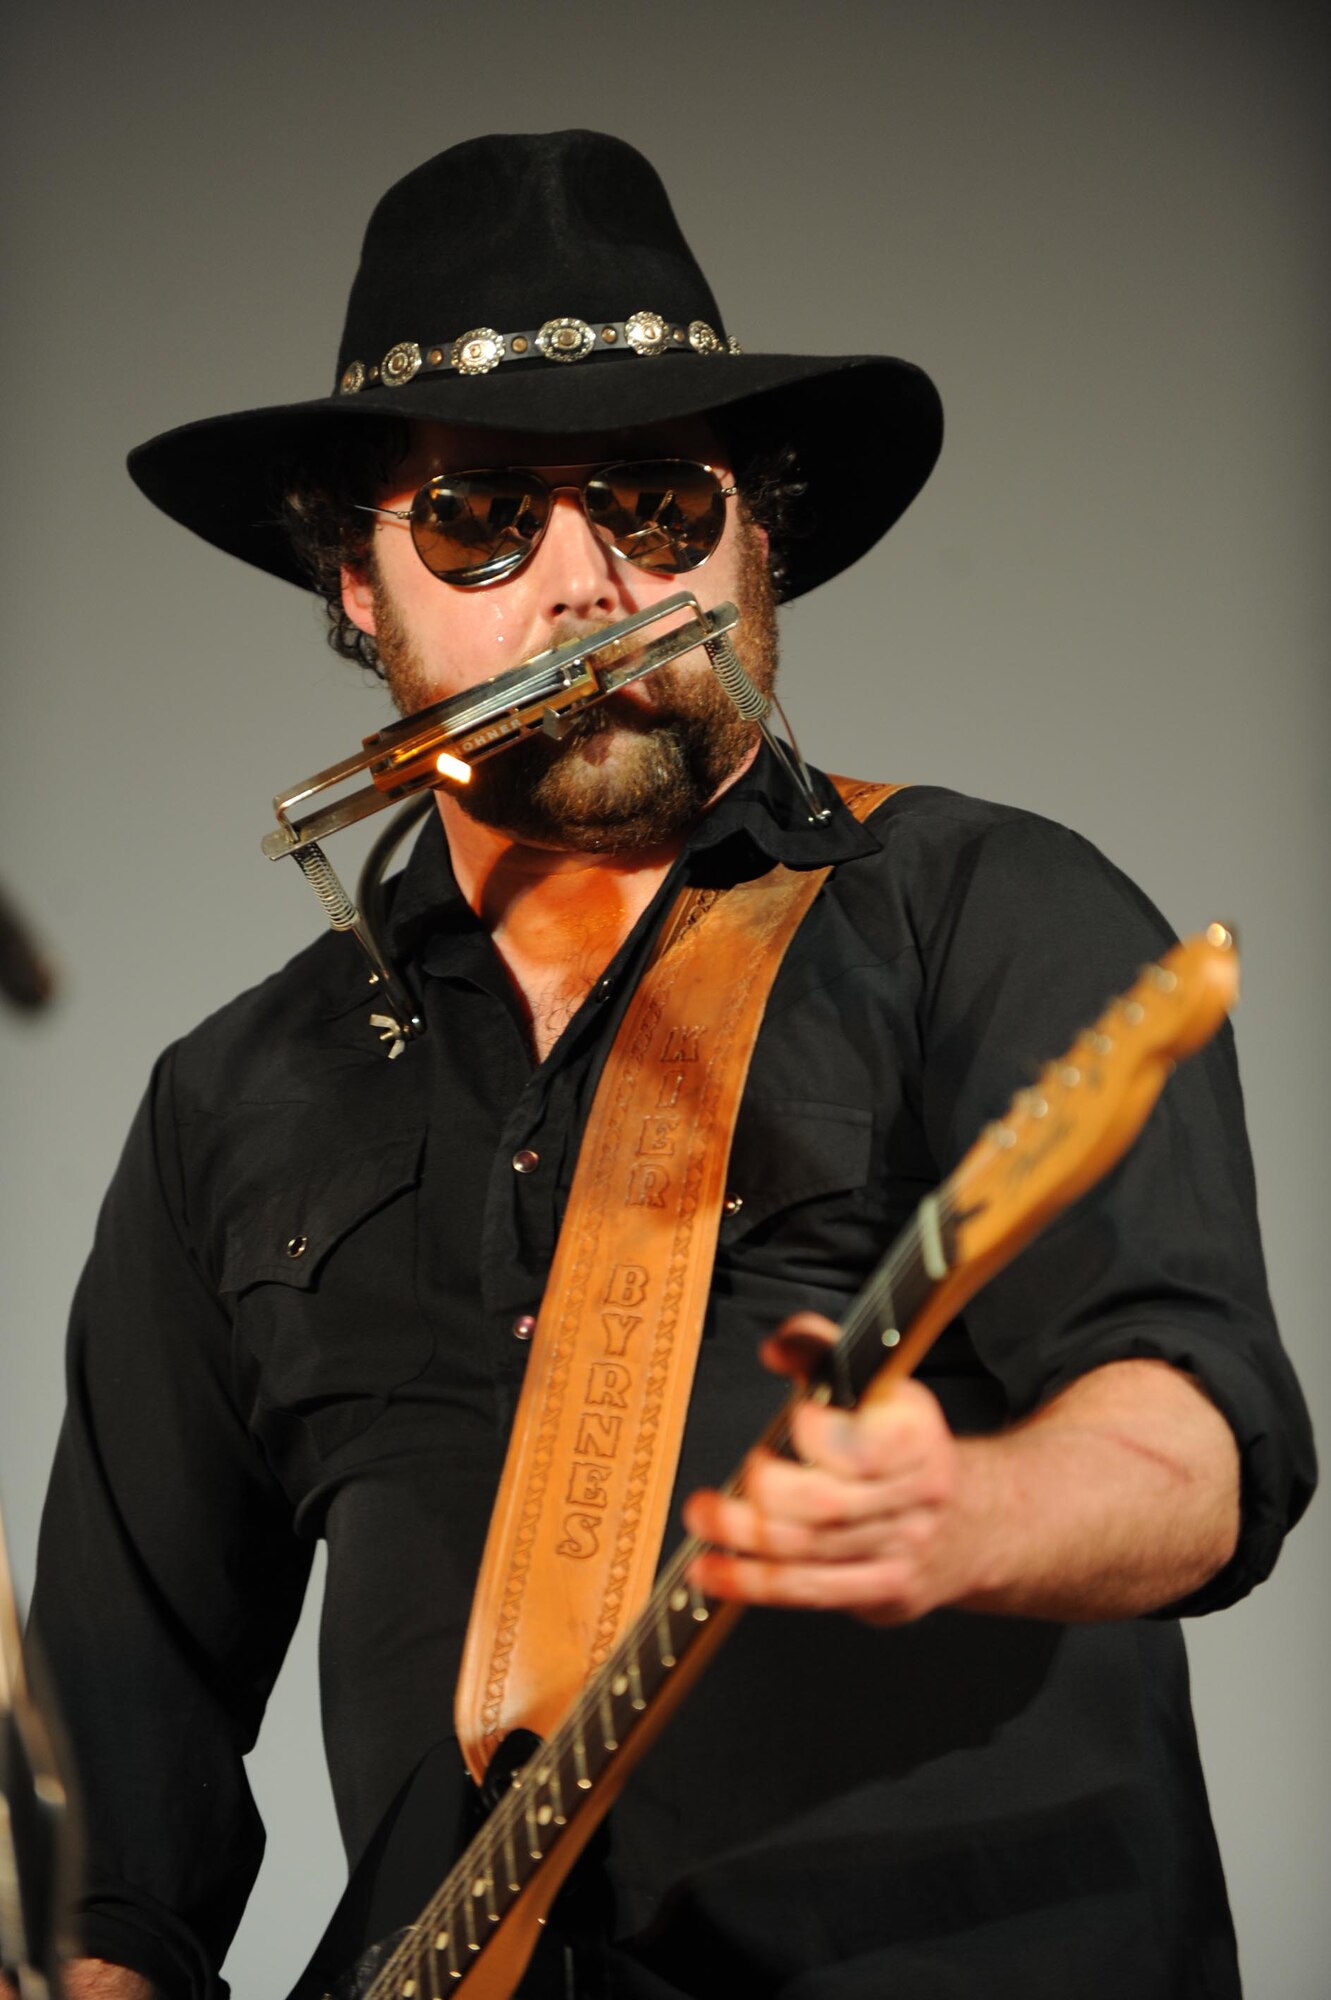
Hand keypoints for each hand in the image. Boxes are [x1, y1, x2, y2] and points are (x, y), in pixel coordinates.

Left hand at [683, 1312, 981, 1624]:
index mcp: (916, 1436)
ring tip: (703, 1515)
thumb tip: (777, 1346)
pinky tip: (710, 1571)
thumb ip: (823, 1353)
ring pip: (809, 1549)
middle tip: (744, 1470)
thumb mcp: (879, 1390)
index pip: (865, 1444)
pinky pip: (806, 1589)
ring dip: (743, 1534)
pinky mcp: (880, 1591)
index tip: (796, 1417)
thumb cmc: (907, 1449)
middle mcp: (914, 1496)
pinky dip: (750, 1580)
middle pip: (828, 1503)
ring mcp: (899, 1550)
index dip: (821, 1433)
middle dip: (768, 1490)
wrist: (980, 1521)